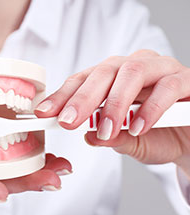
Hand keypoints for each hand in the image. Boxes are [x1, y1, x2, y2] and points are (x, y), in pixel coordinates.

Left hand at [35, 50, 189, 172]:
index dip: (62, 96)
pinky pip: (167, 87)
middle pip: (104, 72)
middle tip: (68, 122)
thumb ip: (111, 137)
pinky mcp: (185, 80)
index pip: (83, 80)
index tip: (44, 113)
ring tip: (106, 129)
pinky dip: (150, 109)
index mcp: (113, 78)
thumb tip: (88, 136)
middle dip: (83, 98)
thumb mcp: (129, 142)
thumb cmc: (158, 135)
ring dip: (115, 103)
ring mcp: (160, 70)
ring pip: (133, 72)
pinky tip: (138, 127)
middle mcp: (134, 68)